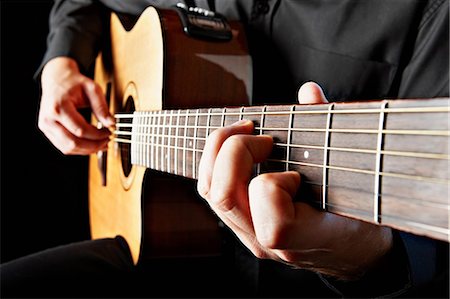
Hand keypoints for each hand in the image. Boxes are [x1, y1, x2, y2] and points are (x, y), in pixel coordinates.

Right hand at [38, 57, 114, 154]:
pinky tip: (91, 144)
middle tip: (107, 141)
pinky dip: (79, 149)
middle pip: (73, 143)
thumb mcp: (92, 89)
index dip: (98, 135)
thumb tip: (111, 123)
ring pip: (68, 148)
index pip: (80, 130)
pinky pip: (64, 147)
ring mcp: (45, 126)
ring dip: (87, 150)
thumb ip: (101, 107)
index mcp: (58, 107)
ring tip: (101, 144)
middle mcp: (48, 119)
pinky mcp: (47, 131)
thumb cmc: (73, 82)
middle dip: (94, 145)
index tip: (110, 132)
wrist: (56, 78)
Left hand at [197, 82, 392, 279]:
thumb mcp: (357, 183)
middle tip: (261, 136)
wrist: (351, 256)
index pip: (270, 212)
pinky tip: (236, 148)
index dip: (276, 182)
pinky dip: (216, 163)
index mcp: (302, 239)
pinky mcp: (241, 226)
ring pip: (209, 192)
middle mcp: (267, 242)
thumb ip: (331, 133)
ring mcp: (248, 236)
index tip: (297, 173)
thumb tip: (308, 92)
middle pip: (223, 196)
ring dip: (218, 153)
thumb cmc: (360, 221)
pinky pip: (211, 192)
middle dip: (235, 151)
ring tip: (244, 133)